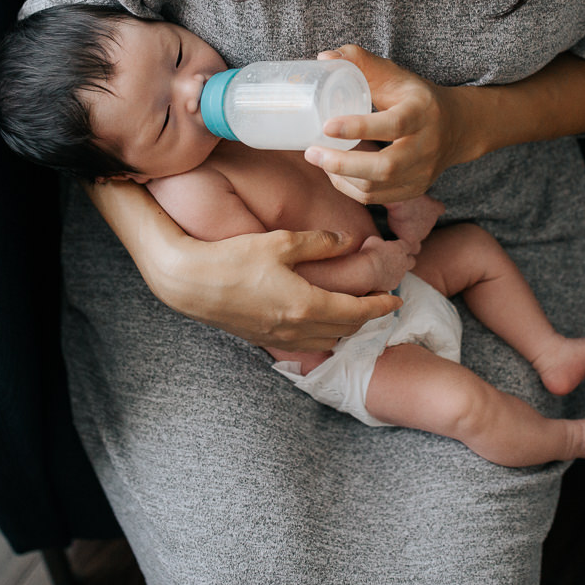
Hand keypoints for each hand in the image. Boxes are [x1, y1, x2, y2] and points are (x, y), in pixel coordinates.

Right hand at [140, 227, 404, 350]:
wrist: (187, 283)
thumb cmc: (232, 258)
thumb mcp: (280, 243)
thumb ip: (318, 243)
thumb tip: (346, 240)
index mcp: (306, 305)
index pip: (357, 312)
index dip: (381, 306)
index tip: (397, 299)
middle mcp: (296, 329)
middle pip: (346, 330)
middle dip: (368, 319)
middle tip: (381, 303)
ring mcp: (278, 339)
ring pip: (326, 341)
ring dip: (345, 329)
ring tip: (354, 312)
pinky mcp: (262, 340)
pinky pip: (305, 344)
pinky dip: (322, 335)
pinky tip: (320, 321)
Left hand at [304, 44, 470, 203]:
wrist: (457, 127)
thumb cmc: (416, 97)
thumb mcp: (395, 74)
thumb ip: (361, 61)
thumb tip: (324, 58)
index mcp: (423, 112)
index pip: (393, 124)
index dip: (358, 127)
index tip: (326, 125)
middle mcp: (427, 147)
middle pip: (385, 167)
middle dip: (342, 163)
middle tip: (311, 152)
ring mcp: (422, 173)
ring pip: (376, 187)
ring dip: (340, 176)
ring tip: (318, 158)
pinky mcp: (413, 190)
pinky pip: (375, 197)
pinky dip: (348, 187)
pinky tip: (334, 172)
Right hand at [357, 236, 415, 292]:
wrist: (367, 272)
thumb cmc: (370, 253)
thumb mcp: (373, 240)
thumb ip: (381, 241)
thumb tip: (380, 244)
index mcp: (400, 248)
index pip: (407, 246)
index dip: (401, 247)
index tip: (394, 248)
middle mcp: (404, 262)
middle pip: (412, 261)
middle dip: (406, 260)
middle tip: (396, 259)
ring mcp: (400, 274)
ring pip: (403, 272)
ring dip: (396, 270)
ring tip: (384, 268)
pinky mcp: (395, 284)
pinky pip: (394, 281)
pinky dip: (389, 279)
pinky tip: (380, 277)